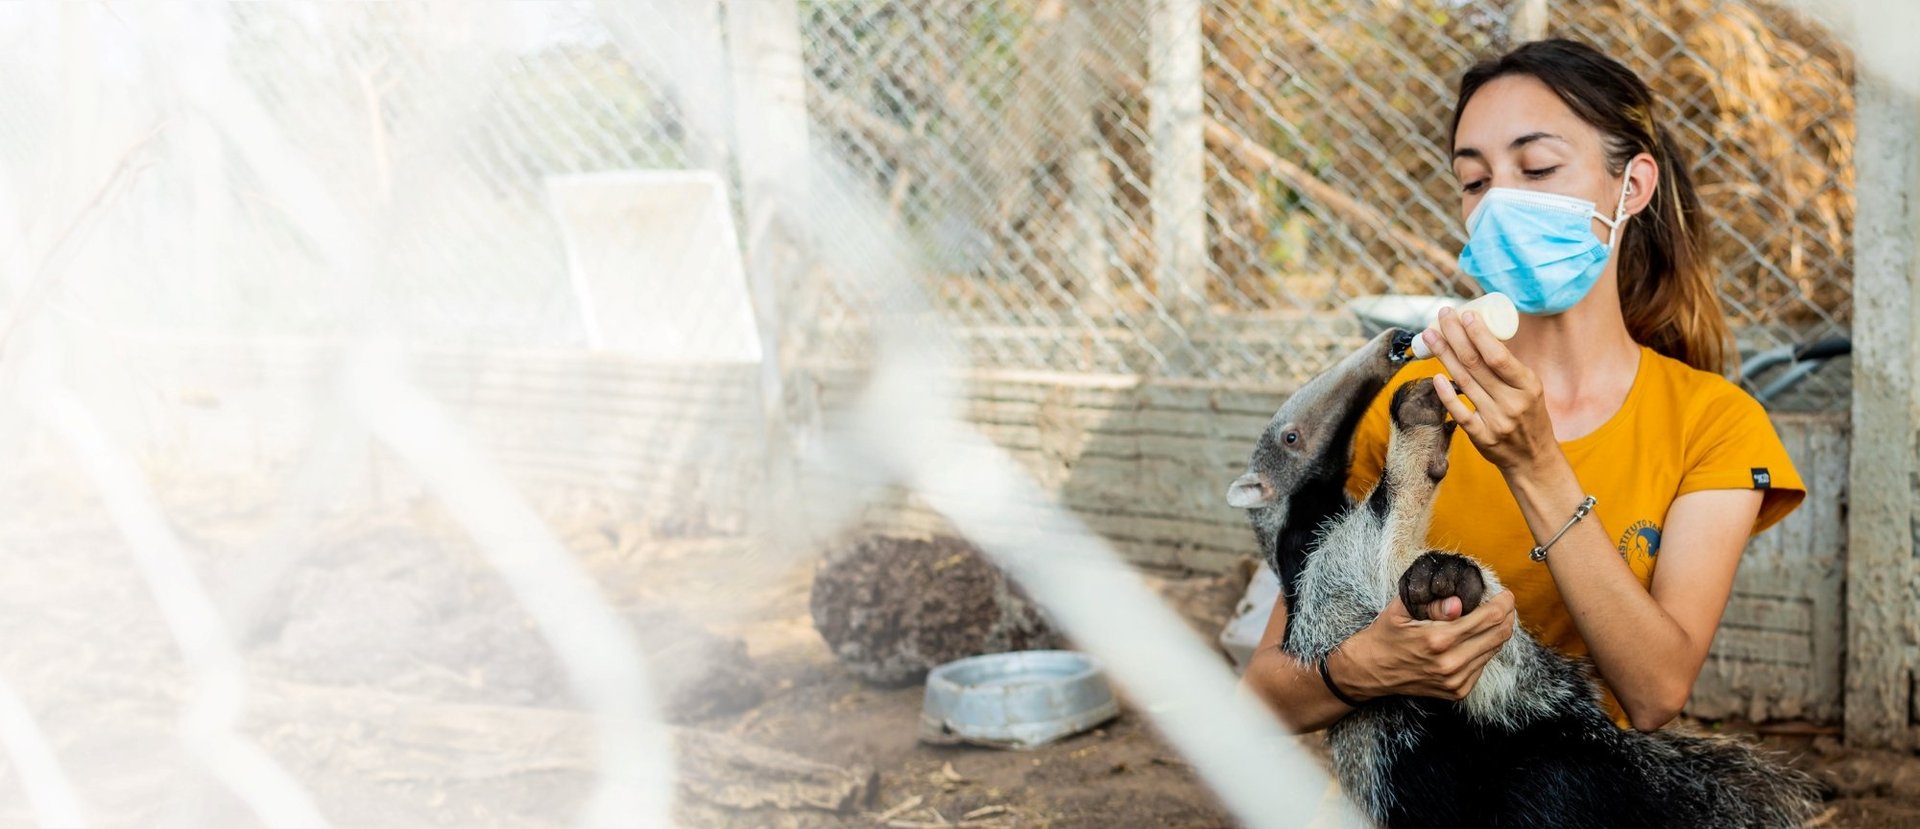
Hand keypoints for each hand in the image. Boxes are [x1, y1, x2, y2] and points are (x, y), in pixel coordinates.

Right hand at [1332, 591, 1516, 701]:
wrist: (1370, 670)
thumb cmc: (1385, 634)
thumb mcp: (1401, 609)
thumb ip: (1432, 603)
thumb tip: (1459, 601)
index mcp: (1438, 639)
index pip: (1489, 618)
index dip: (1503, 602)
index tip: (1505, 593)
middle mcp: (1451, 663)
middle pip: (1499, 635)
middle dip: (1506, 615)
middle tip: (1502, 603)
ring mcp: (1456, 680)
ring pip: (1494, 650)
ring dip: (1497, 631)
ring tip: (1488, 618)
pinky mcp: (1457, 691)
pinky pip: (1483, 665)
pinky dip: (1483, 649)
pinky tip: (1472, 639)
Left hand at [1421, 306, 1553, 471]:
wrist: (1533, 458)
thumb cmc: (1529, 415)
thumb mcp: (1530, 389)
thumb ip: (1508, 368)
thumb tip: (1480, 333)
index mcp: (1528, 386)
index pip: (1499, 356)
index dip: (1479, 334)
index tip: (1465, 314)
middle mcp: (1512, 403)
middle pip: (1476, 364)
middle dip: (1456, 336)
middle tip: (1442, 315)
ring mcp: (1495, 421)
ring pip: (1464, 383)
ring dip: (1444, 356)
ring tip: (1430, 336)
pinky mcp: (1481, 437)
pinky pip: (1459, 412)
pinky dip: (1446, 394)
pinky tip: (1435, 376)